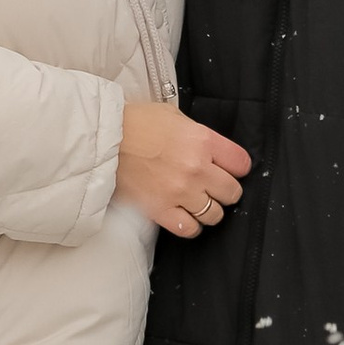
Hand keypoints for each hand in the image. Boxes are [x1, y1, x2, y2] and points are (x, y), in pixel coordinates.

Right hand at [118, 102, 251, 240]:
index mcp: (202, 140)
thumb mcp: (172, 116)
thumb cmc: (133, 123)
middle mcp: (196, 168)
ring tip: (196, 202)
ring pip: (214, 214)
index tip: (230, 170)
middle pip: (232, 192)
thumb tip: (209, 148)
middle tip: (213, 188)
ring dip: (208, 210)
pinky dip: (190, 225)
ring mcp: (179, 192)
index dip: (237, 168)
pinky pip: (189, 228)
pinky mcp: (160, 210)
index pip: (241, 163)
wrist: (102, 140)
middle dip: (225, 191)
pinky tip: (184, 216)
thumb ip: (196, 134)